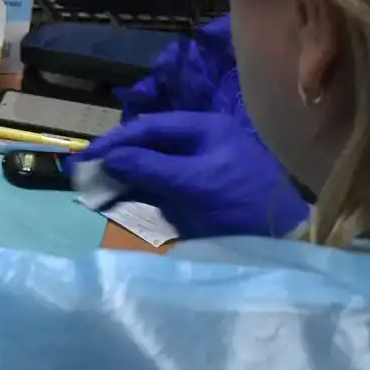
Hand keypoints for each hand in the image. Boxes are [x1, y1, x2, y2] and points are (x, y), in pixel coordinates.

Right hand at [76, 111, 309, 238]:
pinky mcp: (201, 193)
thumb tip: (109, 159)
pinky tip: (121, 201)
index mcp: (205, 129)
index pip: (150, 127)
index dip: (115, 141)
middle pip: (150, 145)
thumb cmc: (240, 204)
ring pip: (153, 166)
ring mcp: (201, 169)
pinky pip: (163, 187)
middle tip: (85, 174)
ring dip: (126, 177)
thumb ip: (148, 167)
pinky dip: (140, 193)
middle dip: (118, 159)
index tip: (86, 157)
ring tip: (97, 189)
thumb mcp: (192, 183)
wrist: (283, 243)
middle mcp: (202, 142)